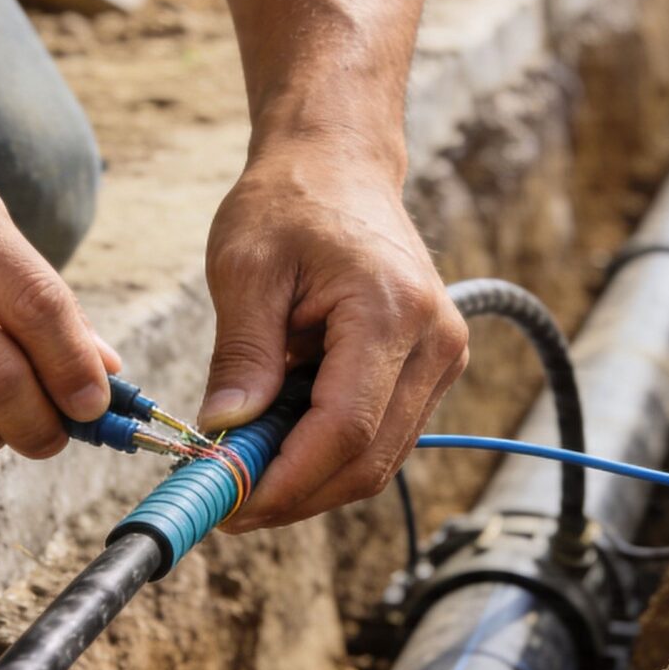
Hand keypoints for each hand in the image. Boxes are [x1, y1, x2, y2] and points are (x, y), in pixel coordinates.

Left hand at [197, 141, 467, 529]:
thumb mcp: (245, 268)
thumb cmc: (289, 202)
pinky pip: (384, 435)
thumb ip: (241, 354)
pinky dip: (330, 454)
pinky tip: (280, 445)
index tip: (229, 503)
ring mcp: (443, 355)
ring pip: (380, 458)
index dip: (287, 480)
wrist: (340, 164)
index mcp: (390, 310)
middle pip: (369, 458)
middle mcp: (435, 341)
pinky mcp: (433, 365)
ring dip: (312, 480)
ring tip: (245, 474)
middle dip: (295, 494)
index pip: (345, 428)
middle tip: (226, 505)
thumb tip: (225, 434)